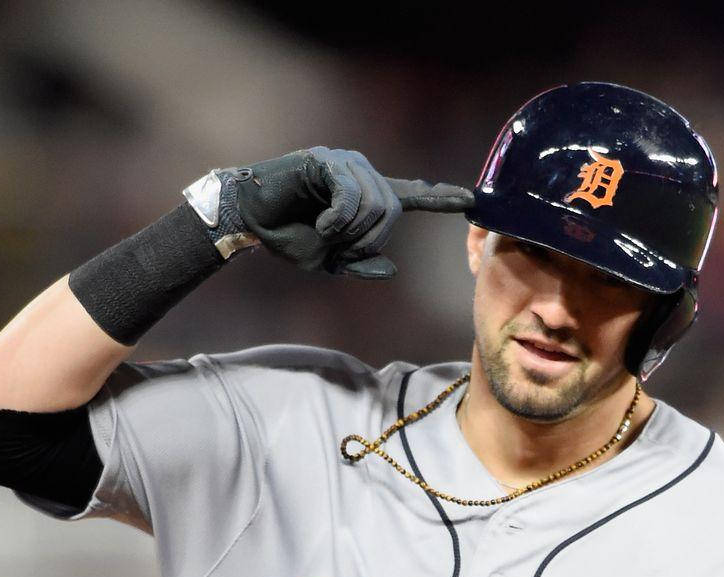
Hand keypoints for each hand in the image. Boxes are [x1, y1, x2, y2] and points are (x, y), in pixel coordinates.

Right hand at [233, 146, 472, 277]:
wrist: (251, 220)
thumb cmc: (289, 237)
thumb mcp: (329, 261)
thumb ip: (360, 263)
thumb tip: (392, 268)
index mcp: (366, 196)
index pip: (411, 195)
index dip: (441, 198)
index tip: (472, 199)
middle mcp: (361, 174)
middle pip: (393, 210)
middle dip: (370, 238)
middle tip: (341, 248)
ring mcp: (346, 163)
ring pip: (375, 204)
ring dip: (352, 231)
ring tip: (326, 234)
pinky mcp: (326, 160)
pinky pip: (352, 196)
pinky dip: (339, 220)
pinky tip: (322, 225)